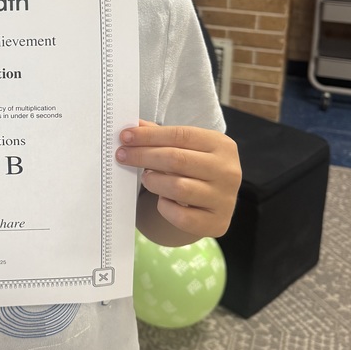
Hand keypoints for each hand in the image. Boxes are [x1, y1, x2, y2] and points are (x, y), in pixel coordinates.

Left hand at [117, 119, 240, 240]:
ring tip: (146, 178)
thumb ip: (161, 136)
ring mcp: (225, 199)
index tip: (125, 137)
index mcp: (222, 145)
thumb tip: (133, 126)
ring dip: (154, 181)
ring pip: (178, 188)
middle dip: (144, 155)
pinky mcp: (217, 223)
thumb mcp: (187, 147)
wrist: (216, 203)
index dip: (149, 135)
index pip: (180, 135)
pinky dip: (165, 207)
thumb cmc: (196, 168)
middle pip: (177, 159)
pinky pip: (181, 217)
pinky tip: (162, 200)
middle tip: (122, 155)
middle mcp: (228, 171)